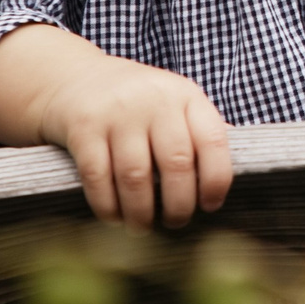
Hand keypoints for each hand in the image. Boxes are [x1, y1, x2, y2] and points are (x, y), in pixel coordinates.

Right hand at [0, 24, 232, 228]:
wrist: (76, 76)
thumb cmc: (137, 102)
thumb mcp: (174, 102)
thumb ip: (198, 132)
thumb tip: (228, 177)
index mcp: (186, 95)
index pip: (213, 140)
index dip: (216, 180)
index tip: (210, 205)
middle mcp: (155, 100)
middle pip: (176, 163)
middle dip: (179, 205)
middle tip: (175, 222)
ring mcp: (118, 113)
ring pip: (136, 177)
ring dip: (141, 212)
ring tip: (143, 226)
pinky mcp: (83, 127)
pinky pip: (98, 178)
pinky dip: (108, 206)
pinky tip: (114, 217)